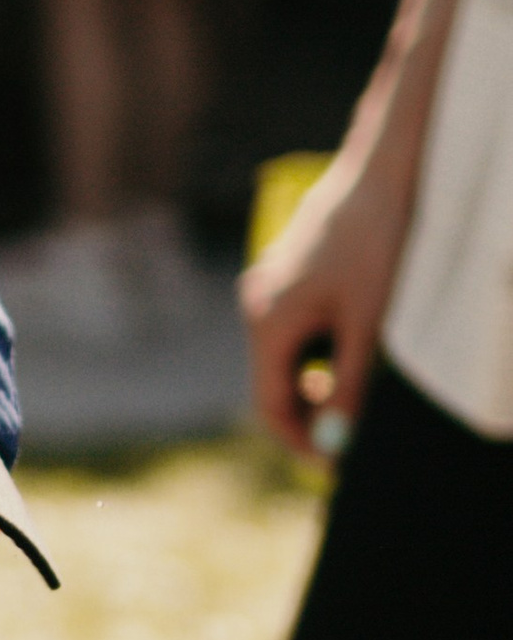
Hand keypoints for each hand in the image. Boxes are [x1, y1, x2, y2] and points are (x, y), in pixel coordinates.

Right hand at [240, 144, 415, 455]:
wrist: (379, 172)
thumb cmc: (376, 242)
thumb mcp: (368, 323)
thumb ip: (349, 385)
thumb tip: (338, 442)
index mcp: (270, 323)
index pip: (271, 406)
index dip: (302, 442)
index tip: (333, 466)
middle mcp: (259, 308)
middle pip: (274, 384)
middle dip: (309, 415)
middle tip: (350, 437)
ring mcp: (267, 289)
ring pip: (285, 358)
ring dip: (316, 382)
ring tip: (358, 384)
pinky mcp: (284, 276)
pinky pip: (292, 330)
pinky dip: (316, 352)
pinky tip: (350, 338)